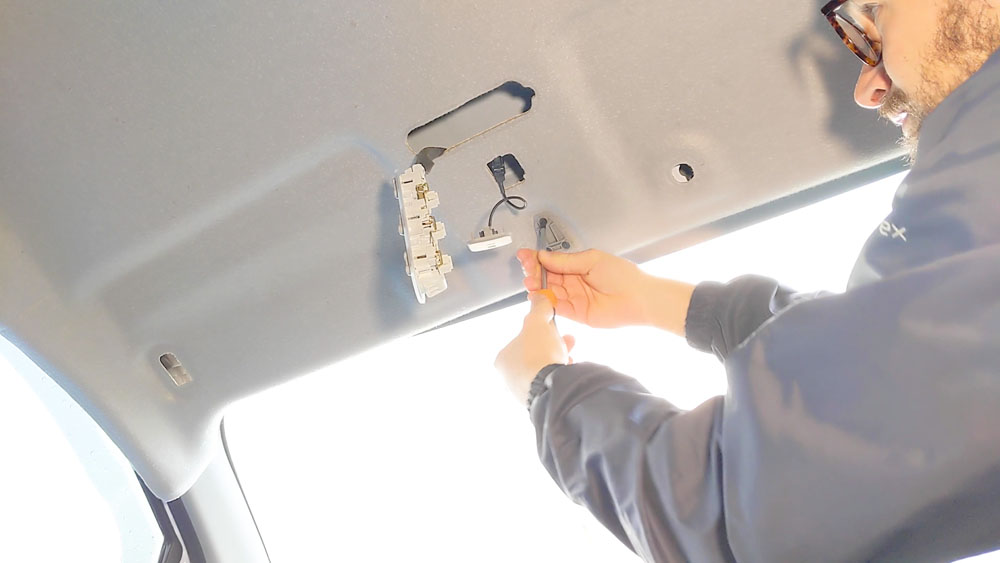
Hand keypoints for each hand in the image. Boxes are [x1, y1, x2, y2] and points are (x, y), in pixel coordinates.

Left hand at [495, 292, 575, 403]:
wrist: (550, 389)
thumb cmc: (538, 354)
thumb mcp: (537, 323)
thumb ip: (539, 309)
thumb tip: (540, 296)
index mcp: (502, 358)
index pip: (523, 339)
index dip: (542, 330)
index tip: (555, 327)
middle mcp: (508, 377)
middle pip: (535, 354)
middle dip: (553, 344)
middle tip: (568, 340)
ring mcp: (523, 392)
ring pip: (543, 369)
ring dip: (558, 359)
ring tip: (571, 356)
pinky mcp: (538, 402)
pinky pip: (550, 383)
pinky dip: (559, 375)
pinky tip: (569, 371)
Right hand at [516, 248, 653, 328]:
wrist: (639, 298)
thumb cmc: (623, 276)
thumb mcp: (591, 260)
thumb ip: (566, 261)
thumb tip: (544, 256)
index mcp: (579, 266)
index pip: (552, 262)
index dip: (538, 259)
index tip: (525, 256)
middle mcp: (575, 281)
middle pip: (548, 277)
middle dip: (534, 273)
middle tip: (527, 270)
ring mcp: (575, 298)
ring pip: (550, 292)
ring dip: (538, 288)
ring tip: (530, 283)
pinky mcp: (577, 313)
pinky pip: (557, 308)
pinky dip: (546, 303)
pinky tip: (539, 296)